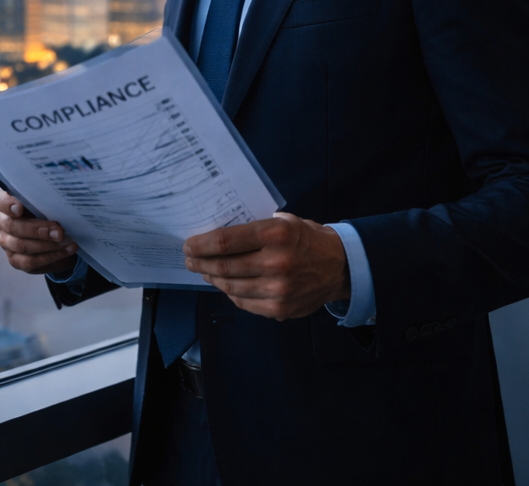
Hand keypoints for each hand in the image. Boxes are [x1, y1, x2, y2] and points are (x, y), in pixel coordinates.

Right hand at [0, 186, 78, 275]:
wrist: (56, 232)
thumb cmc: (49, 207)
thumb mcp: (47, 198)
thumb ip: (46, 197)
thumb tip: (58, 199)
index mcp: (5, 199)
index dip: (6, 204)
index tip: (20, 208)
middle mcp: (2, 220)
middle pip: (11, 225)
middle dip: (37, 229)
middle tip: (59, 231)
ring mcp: (6, 241)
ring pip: (21, 245)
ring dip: (47, 245)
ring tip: (67, 242)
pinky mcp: (15, 259)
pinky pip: (30, 261)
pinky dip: (51, 256)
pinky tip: (66, 251)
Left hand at [183, 213, 349, 319]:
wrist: (340, 266)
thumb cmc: (306, 238)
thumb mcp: (283, 221)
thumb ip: (253, 227)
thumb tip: (217, 235)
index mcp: (274, 235)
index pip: (225, 241)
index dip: (201, 245)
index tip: (188, 245)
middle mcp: (275, 263)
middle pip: (224, 267)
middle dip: (200, 263)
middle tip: (189, 260)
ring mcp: (278, 290)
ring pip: (231, 287)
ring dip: (212, 279)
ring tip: (204, 271)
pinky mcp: (280, 309)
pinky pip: (244, 302)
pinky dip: (230, 293)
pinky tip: (224, 285)